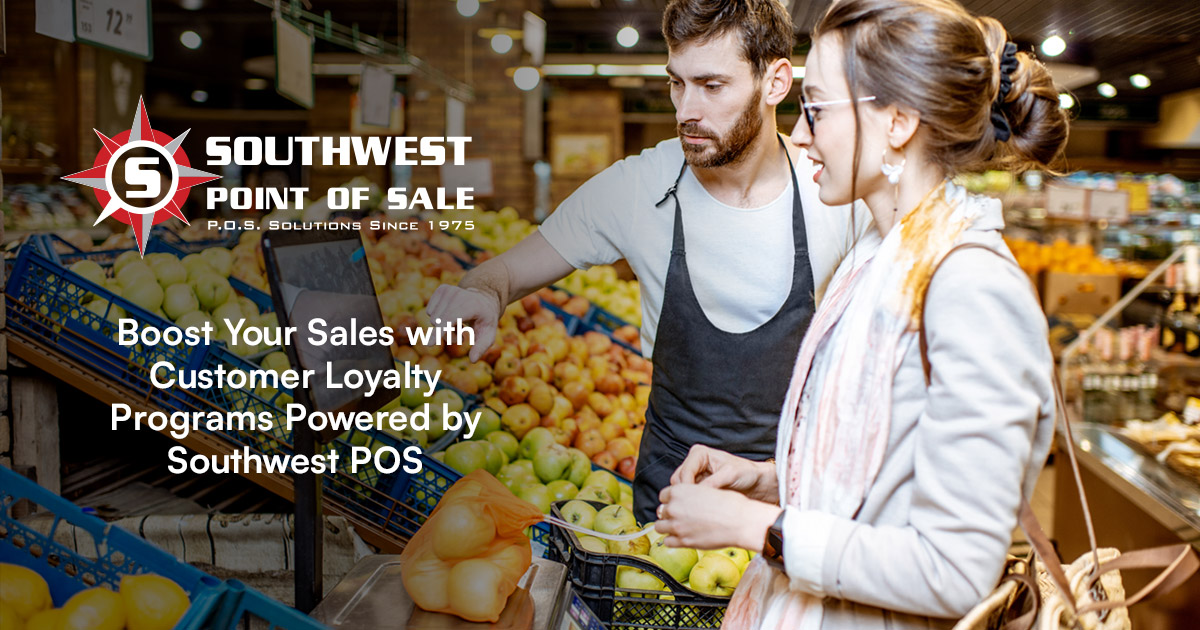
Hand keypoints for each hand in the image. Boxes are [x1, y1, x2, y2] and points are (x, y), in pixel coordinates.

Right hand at [425, 285, 501, 361]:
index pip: (451, 320)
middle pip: (439, 323)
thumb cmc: (485, 320)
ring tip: (459, 323)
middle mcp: (459, 294)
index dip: (440, 332)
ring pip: (434, 319)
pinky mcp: (441, 289)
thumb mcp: (488, 335)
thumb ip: (481, 347)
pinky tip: (453, 315)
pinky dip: (439, 317)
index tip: (429, 344)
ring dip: (444, 326)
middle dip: (447, 334)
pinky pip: (430, 311)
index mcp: (472, 305)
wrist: (483, 298)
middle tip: (462, 333)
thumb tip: (473, 360)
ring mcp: (449, 290)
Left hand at [655, 484, 781, 552]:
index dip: (671, 500)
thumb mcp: (707, 489)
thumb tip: (686, 499)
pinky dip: (673, 540)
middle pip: (662, 511)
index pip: (663, 495)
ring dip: (669, 527)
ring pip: (660, 527)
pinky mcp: (683, 541)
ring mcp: (677, 525)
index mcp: (679, 491)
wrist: (740, 521)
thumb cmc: (731, 504)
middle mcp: (674, 507)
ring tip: (680, 528)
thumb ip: (691, 494)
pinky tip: (683, 537)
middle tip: (681, 516)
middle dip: (670, 514)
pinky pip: (668, 542)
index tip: (676, 503)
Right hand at [671, 445, 777, 502]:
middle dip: (686, 495)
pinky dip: (694, 504)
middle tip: (696, 508)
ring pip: (682, 491)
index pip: (684, 473)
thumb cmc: (747, 473)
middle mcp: (695, 463)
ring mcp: (696, 476)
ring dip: (689, 501)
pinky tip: (703, 510)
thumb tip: (697, 495)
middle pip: (678, 482)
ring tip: (702, 509)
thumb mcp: (729, 475)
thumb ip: (711, 484)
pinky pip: (689, 497)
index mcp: (699, 454)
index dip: (687, 488)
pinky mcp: (699, 488)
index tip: (692, 502)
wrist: (758, 482)